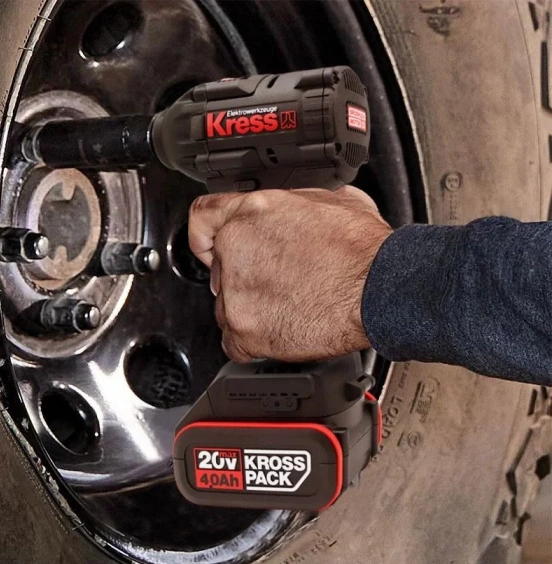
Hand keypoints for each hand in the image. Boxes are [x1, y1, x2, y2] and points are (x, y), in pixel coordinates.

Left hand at [188, 186, 392, 362]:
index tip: (209, 249)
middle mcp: (236, 248)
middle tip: (279, 283)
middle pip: (219, 268)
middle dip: (244, 277)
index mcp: (253, 212)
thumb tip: (293, 209)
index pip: (203, 217)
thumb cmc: (365, 251)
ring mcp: (236, 292)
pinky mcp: (243, 330)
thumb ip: (293, 205)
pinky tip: (281, 329)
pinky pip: (234, 342)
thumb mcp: (332, 200)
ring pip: (226, 307)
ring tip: (290, 307)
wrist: (381, 290)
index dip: (206, 236)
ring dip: (251, 310)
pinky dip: (254, 342)